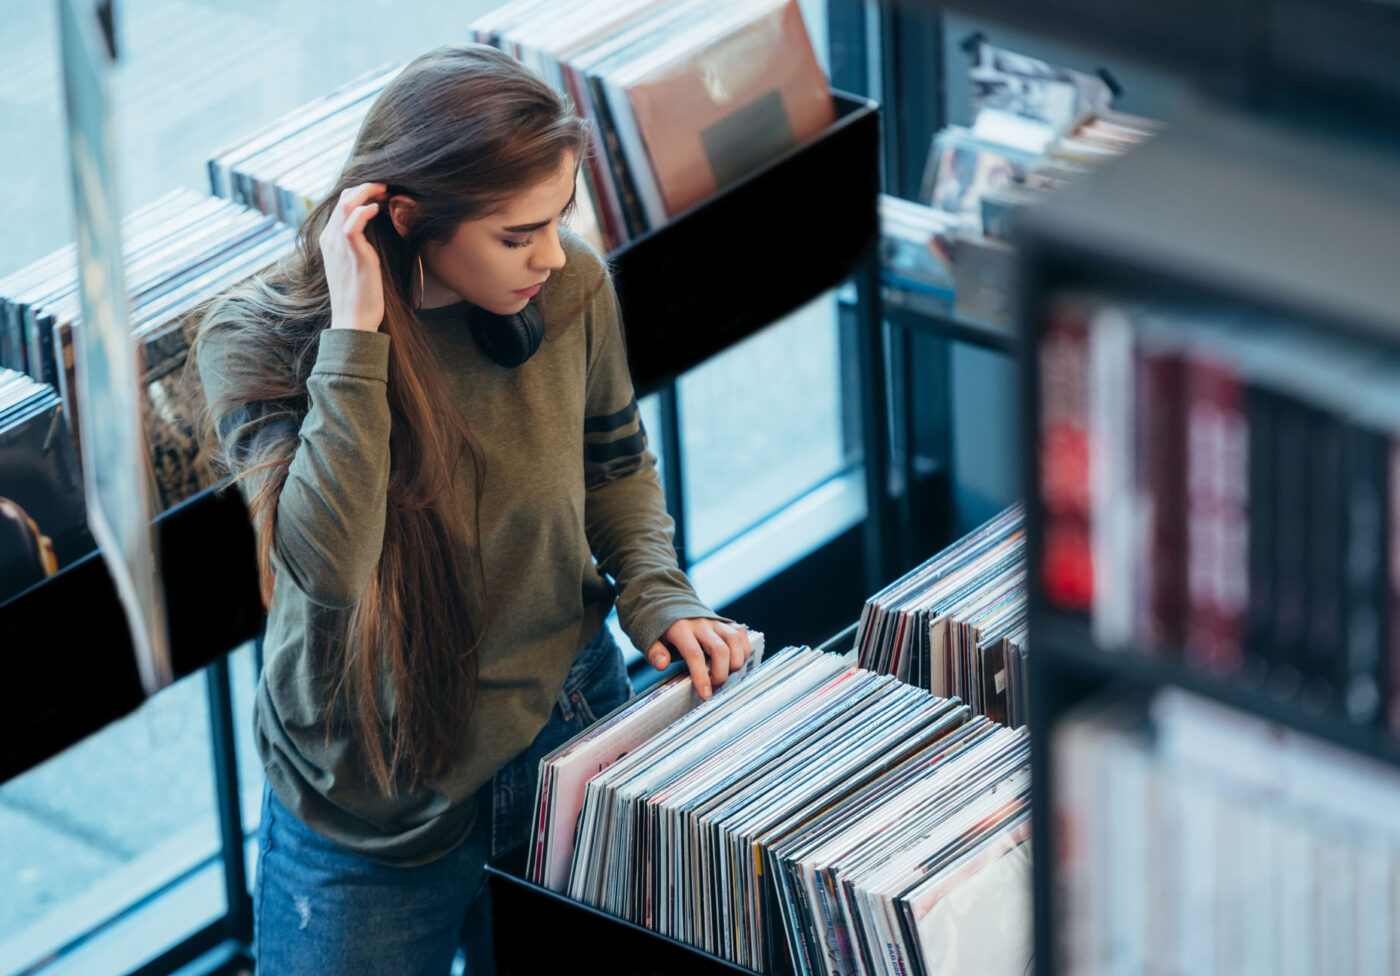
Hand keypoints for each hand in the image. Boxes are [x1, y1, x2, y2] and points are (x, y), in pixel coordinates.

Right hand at [321, 182, 386, 331]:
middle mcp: (330, 239)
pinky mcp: (353, 253)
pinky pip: (353, 223)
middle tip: (385, 188)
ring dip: (366, 192)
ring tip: (384, 191)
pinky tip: (378, 209)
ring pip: (346, 204)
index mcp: (329, 241)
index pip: (340, 205)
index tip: (379, 194)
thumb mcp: (354, 265)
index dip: (359, 194)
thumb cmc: (358, 295)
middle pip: (342, 199)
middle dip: (364, 188)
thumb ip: (357, 247)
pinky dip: (365, 210)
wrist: (353, 319)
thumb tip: (371, 236)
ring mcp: (339, 245)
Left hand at [647, 619, 751, 699]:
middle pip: (720, 650)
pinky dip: (743, 650)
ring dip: (735, 662)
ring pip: (735, 640)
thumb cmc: (663, 629)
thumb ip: (655, 652)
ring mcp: (716, 622)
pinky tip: (733, 661)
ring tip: (725, 672)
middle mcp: (701, 624)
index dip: (702, 676)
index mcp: (681, 629)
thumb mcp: (650, 639)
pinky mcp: (726, 622)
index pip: (695, 654)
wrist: (672, 606)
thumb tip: (663, 664)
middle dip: (721, 674)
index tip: (705, 694)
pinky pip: (742, 635)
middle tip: (713, 685)